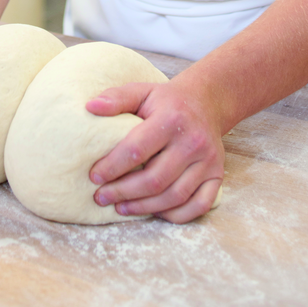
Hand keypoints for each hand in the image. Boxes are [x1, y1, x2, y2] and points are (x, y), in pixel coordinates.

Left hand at [86, 77, 223, 223]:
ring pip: (174, 196)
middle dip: (123, 192)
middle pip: (155, 179)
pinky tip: (154, 211)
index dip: (112, 166)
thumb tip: (90, 107)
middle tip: (101, 197)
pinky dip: (176, 215)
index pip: (137, 149)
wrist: (205, 102)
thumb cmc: (166, 100)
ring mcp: (208, 160)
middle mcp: (193, 141)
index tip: (94, 176)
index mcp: (171, 118)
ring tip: (121, 207)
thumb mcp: (142, 91)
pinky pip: (199, 205)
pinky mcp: (217, 175)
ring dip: (144, 207)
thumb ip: (117, 98)